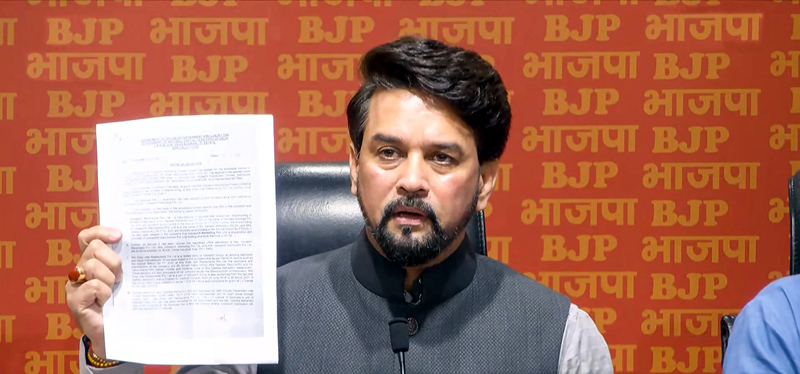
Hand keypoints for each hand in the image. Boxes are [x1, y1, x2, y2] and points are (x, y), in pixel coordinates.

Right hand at [65, 226, 122, 358]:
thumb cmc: (122, 302)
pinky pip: (93, 286)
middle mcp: (80, 270)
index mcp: (92, 261)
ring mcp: (74, 285)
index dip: (101, 231)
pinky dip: (104, 293)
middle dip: (113, 261)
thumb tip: (137, 242)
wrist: (118, 332)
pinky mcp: (74, 300)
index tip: (119, 236)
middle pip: (94, 248)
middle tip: (120, 278)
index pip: (87, 237)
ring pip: (93, 265)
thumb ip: (125, 260)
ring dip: (110, 279)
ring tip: (113, 291)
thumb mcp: (125, 277)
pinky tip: (105, 302)